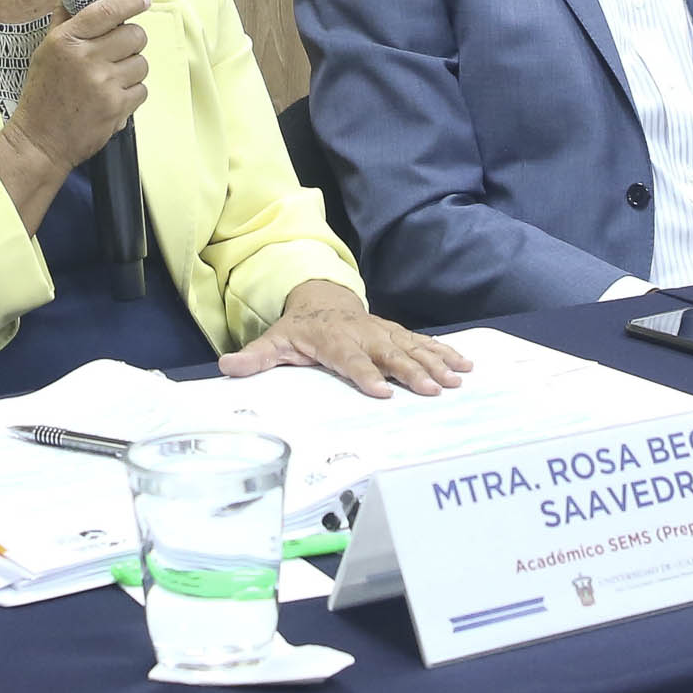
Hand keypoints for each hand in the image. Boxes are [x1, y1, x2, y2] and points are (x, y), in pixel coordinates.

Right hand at [8, 0, 150, 172]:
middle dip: (131, 42)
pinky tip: (113, 98)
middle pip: (134, 35)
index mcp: (66, 40)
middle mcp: (85, 58)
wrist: (40, 141)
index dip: (130, 2)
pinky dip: (131, 94)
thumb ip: (65, 21)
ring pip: (142, 63)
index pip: (107, 10)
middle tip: (119, 51)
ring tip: (111, 79)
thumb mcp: (46, 51)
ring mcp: (103, 83)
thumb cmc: (42, 94)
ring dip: (131, 70)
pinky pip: (142, 89)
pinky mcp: (116, 107)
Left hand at [220, 280, 470, 398]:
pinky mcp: (396, 333)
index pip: (349, 359)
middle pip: (388, 354)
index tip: (381, 392)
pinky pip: (423, 343)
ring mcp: (382, 333)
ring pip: (411, 348)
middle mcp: (362, 334)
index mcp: (332, 340)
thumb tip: (228, 366)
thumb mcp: (274, 341)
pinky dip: (444, 352)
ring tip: (454, 380)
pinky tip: (464, 365)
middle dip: (410, 372)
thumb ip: (256, 358)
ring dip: (434, 364)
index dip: (365, 374)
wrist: (320, 299)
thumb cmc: (299, 329)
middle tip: (430, 391)